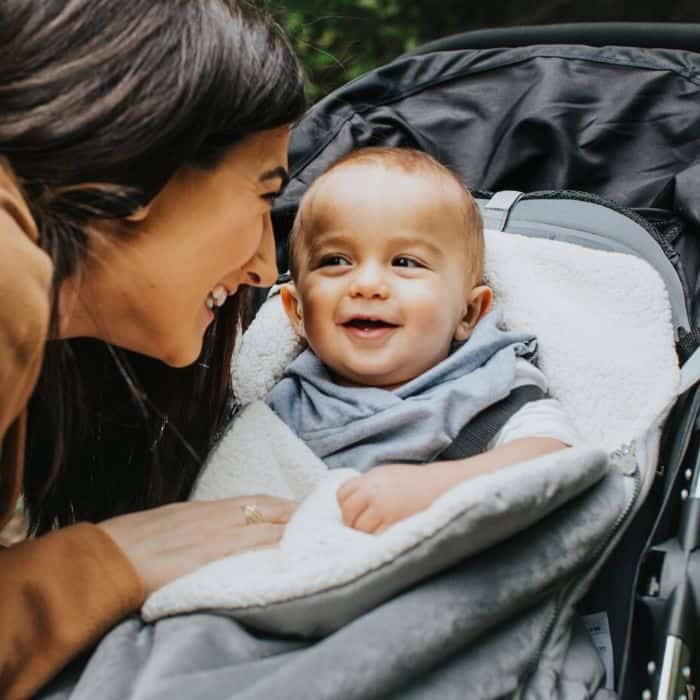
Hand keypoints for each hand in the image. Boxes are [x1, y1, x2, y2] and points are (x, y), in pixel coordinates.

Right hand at [98, 495, 295, 595]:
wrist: (103, 559)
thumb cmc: (132, 541)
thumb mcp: (169, 521)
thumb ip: (198, 522)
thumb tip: (221, 527)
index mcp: (203, 508)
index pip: (255, 501)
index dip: (282, 504)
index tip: (303, 508)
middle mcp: (212, 518)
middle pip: (266, 511)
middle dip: (295, 515)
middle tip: (322, 520)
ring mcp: (210, 537)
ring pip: (262, 529)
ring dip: (290, 533)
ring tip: (314, 538)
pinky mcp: (205, 559)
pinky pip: (245, 552)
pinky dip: (268, 551)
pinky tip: (285, 557)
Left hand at [336, 464, 441, 534]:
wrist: (439, 485)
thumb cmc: (412, 482)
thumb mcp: (386, 474)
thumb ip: (367, 485)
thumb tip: (348, 503)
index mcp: (370, 478)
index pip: (342, 493)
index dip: (344, 505)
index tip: (352, 511)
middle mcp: (373, 491)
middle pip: (348, 512)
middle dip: (350, 522)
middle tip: (359, 526)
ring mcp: (383, 508)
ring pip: (360, 527)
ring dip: (364, 532)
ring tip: (374, 530)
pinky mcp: (393, 523)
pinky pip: (375, 536)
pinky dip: (376, 538)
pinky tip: (384, 534)